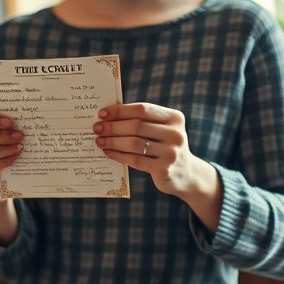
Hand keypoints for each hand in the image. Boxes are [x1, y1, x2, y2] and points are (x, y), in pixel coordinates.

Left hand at [93, 102, 213, 198]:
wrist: (186, 174)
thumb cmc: (164, 146)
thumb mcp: (161, 130)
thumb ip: (141, 121)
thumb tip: (107, 116)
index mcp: (175, 118)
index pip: (143, 109)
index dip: (120, 110)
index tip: (102, 113)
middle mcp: (176, 134)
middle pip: (136, 126)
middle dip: (113, 127)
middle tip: (96, 128)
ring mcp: (171, 153)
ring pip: (134, 144)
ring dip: (113, 141)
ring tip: (99, 140)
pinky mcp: (164, 170)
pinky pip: (135, 160)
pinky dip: (118, 155)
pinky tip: (107, 152)